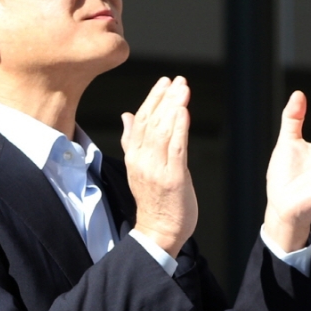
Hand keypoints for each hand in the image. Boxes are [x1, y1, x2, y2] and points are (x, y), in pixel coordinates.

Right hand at [122, 77, 198, 256]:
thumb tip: (127, 116)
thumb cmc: (154, 200)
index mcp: (134, 156)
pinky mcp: (173, 177)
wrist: (159, 231)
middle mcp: (142, 160)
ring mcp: (156, 168)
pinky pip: (176, 148)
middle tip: (178, 80)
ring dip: (174, 106)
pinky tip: (184, 111)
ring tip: (183, 89)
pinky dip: (179, 127)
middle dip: (165, 97)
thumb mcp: (139, 167)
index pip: (141, 120)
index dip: (153, 98)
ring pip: (163, 130)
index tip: (164, 82)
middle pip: (152, 121)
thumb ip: (132, 141)